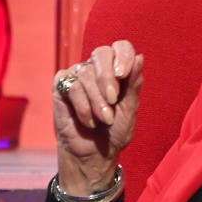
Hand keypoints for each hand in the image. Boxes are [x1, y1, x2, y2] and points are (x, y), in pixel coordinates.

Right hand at [53, 41, 144, 193]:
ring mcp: (78, 76)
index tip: (123, 75)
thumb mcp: (130, 109)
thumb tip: (140, 57)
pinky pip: (70, 85)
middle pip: (101, 53)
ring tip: (104, 120)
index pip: (121, 47)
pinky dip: (82, 106)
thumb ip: (134, 84)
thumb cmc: (115, 131)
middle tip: (113, 100)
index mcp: (118, 70)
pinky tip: (88, 121)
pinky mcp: (61, 87)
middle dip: (107, 77)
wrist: (95, 154)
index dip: (122, 55)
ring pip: (85, 73)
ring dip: (97, 100)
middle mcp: (98, 68)